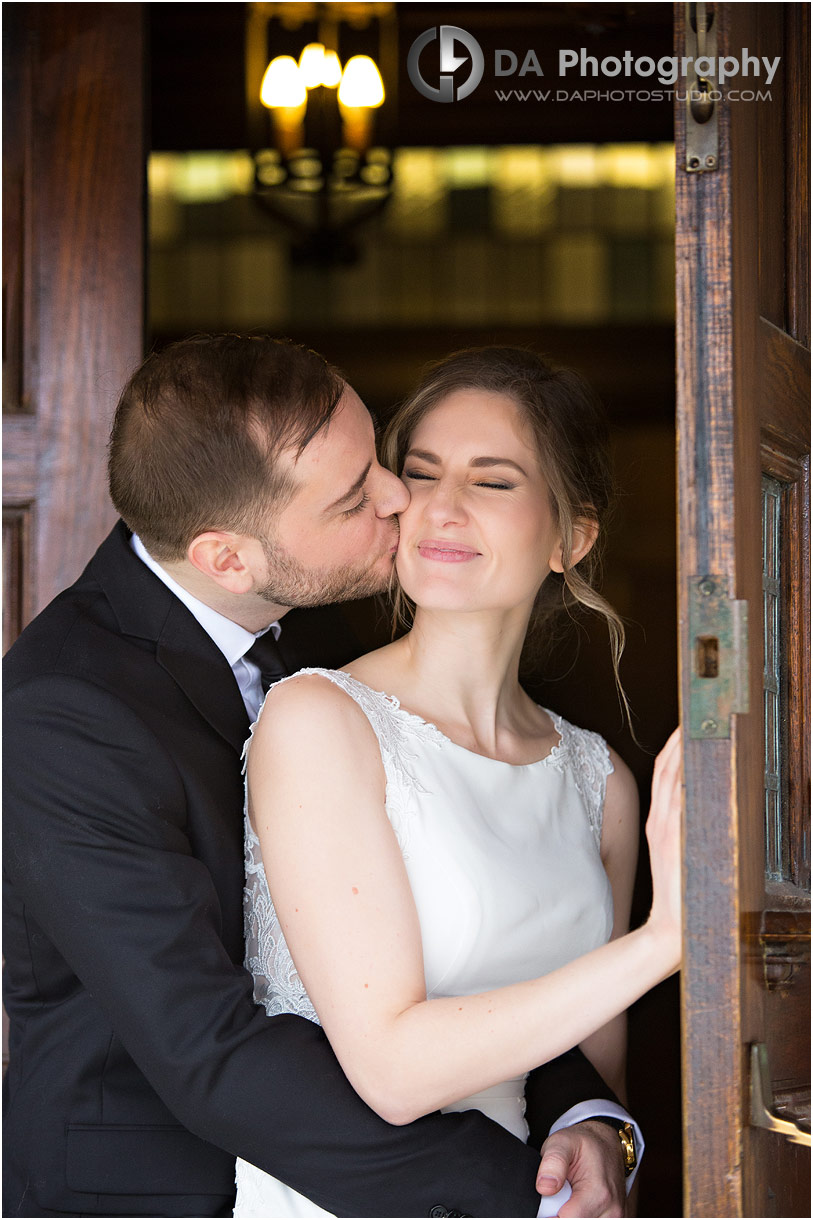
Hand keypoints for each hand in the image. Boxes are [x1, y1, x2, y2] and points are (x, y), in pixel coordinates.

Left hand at [536, 1120, 625, 1216]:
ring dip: (571, 1214)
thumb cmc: (585, 1144)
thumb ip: (552, 1163)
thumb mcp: (562, 1142)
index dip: (549, 1214)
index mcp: (599, 1193)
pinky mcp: (615, 1219)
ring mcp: (615, 1217)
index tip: (547, 1201)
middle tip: (559, 1195)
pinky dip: (581, 1215)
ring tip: (569, 1198)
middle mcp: (612, 1211)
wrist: (607, 1144)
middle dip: (560, 1214)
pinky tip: (577, 1204)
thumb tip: (544, 1187)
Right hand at [644, 727, 682, 970]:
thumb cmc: (680, 892)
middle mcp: (659, 820)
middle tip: (692, 717)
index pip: (663, 773)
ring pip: (671, 779)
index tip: (686, 726)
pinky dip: (685, 780)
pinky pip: (678, 801)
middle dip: (678, 740)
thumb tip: (706, 803)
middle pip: (666, 769)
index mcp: (658, 821)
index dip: (673, 747)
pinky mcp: (672, 838)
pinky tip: (697, 763)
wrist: (672, 926)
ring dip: (682, 752)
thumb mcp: (679, 853)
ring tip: (694, 729)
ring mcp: (665, 828)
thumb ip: (686, 828)